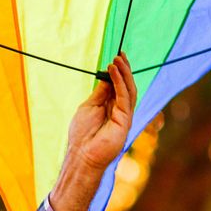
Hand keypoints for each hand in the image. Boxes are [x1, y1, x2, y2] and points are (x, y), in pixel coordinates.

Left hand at [49, 54, 137, 210]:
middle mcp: (120, 111)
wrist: (82, 155)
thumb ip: (101, 92)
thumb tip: (107, 75)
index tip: (115, 57)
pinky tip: (114, 71)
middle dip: (124, 69)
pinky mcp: (125, 120)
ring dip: (124, 73)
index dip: (118, 72)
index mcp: (111, 108)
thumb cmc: (81, 134)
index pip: (118, 86)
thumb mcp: (89, 107)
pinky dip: (120, 82)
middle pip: (126, 86)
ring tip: (117, 60)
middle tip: (120, 55)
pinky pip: (125, 97)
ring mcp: (124, 116)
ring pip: (129, 90)